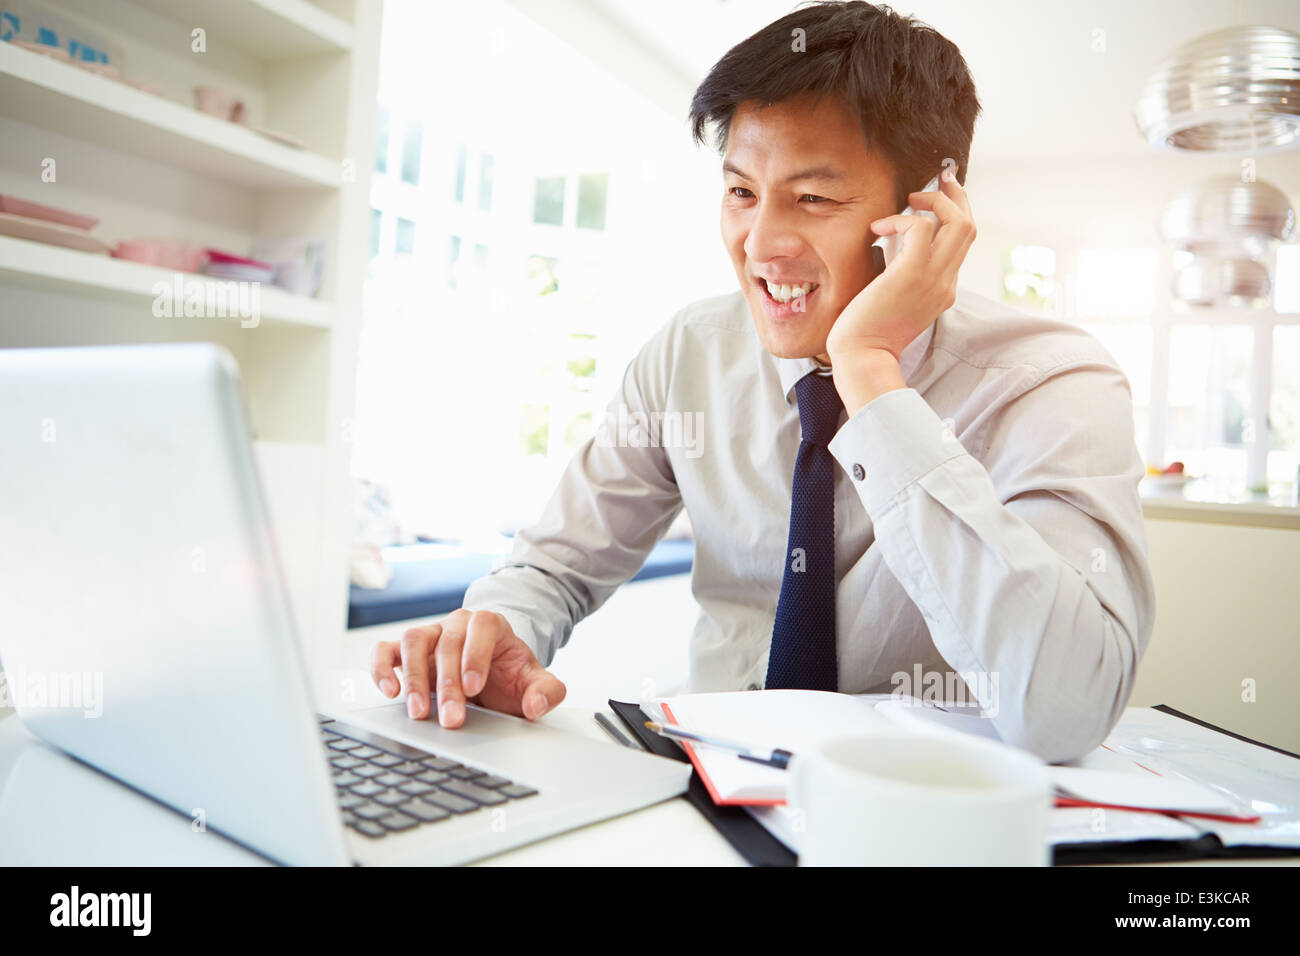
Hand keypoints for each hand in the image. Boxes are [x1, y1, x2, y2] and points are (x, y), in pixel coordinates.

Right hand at [370, 609, 566, 727]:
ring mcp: (429, 635)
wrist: (491, 672)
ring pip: (413, 641)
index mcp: (489, 625)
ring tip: (418, 712)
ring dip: (413, 677)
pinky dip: (382, 668)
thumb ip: (546, 692)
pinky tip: (390, 692)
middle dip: (447, 683)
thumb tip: (536, 706)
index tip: (474, 687)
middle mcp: (456, 624)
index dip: (476, 655)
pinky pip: (385, 650)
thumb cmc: (509, 676)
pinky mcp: (405, 651)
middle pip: (446, 643)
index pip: (480, 628)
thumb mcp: (533, 682)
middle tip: (451, 718)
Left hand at [825, 173, 975, 411]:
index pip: (962, 242)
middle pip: (969, 226)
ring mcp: (934, 279)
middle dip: (956, 196)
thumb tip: (892, 238)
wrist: (863, 357)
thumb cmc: (868, 330)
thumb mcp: (894, 295)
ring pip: (958, 222)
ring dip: (935, 200)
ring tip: (909, 199)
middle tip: (939, 177)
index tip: (941, 192)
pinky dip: (900, 220)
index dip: (955, 212)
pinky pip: (920, 228)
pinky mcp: (911, 275)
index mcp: (944, 288)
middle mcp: (946, 282)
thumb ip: (901, 267)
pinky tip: (878, 229)